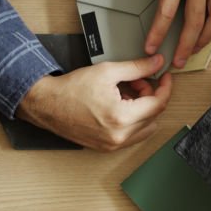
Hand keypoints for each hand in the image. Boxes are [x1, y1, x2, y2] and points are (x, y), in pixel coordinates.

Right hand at [17, 55, 172, 151]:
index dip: (165, 88)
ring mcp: (113, 144)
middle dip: (149, 96)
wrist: (46, 104)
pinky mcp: (107, 147)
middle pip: (153, 115)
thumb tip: (157, 63)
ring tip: (126, 95)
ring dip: (143, 110)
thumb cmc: (71, 89)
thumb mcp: (107, 72)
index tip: (165, 78)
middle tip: (136, 83)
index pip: (158, 104)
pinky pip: (133, 135)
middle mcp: (119, 135)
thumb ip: (137, 67)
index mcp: (121, 117)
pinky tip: (119, 107)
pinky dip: (133, 121)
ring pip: (146, 127)